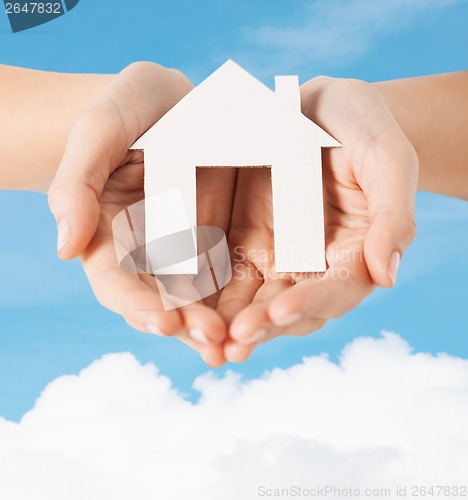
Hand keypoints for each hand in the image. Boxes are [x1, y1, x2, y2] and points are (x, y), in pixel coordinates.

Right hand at [48, 62, 234, 366]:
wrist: (168, 102)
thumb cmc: (124, 111)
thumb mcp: (98, 133)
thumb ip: (76, 186)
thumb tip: (64, 248)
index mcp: (109, 237)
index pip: (117, 283)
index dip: (139, 303)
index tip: (164, 320)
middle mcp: (147, 254)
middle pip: (162, 302)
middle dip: (187, 323)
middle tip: (212, 338)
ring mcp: (185, 249)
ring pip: (200, 298)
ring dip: (218, 323)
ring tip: (239, 342)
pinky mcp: (218, 238)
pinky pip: (231, 272)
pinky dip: (243, 297)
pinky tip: (262, 312)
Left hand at [218, 76, 417, 361]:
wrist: (318, 108)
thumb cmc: (362, 127)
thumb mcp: (387, 157)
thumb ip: (393, 214)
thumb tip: (388, 277)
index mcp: (352, 253)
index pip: (337, 291)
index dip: (311, 303)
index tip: (282, 310)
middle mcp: (310, 265)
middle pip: (288, 308)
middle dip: (262, 325)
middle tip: (234, 339)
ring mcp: (273, 256)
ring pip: (250, 301)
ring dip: (227, 323)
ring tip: (203, 337)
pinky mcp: (240, 242)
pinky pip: (220, 273)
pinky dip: (204, 293)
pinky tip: (181, 304)